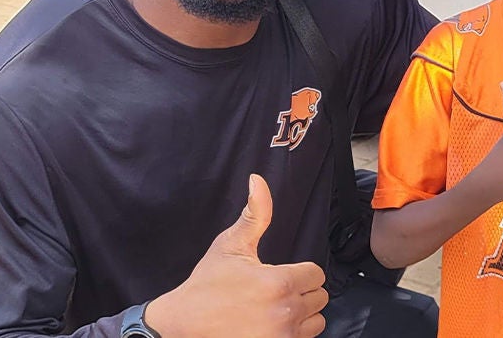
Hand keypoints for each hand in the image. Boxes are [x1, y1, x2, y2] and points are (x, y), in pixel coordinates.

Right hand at [146, 174, 327, 337]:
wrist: (183, 324)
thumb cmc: (207, 285)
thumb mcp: (230, 245)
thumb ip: (255, 213)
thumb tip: (258, 181)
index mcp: (279, 283)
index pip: (317, 275)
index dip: (300, 272)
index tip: (280, 274)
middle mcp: (285, 313)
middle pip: (320, 298)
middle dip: (302, 292)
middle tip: (275, 291)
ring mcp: (282, 337)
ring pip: (315, 322)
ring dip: (301, 315)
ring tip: (275, 309)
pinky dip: (292, 334)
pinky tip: (271, 326)